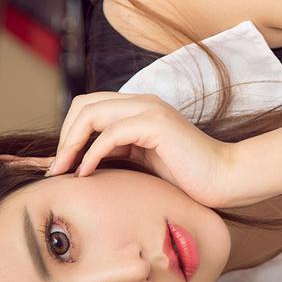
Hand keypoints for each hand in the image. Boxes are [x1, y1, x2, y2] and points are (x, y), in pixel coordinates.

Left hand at [44, 91, 237, 208]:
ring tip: (63, 171)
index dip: (68, 133)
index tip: (59, 165)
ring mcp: (150, 109)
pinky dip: (92, 153)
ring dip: (71, 144)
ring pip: (92, 113)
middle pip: (84, 104)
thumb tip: (81, 164)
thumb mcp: (143, 162)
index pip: (89, 107)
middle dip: (64, 136)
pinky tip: (86, 173)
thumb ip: (119, 153)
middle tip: (56, 169)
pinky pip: (111, 133)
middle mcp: (142, 102)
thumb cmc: (189, 178)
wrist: (226, 179)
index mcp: (138, 109)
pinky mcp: (156, 124)